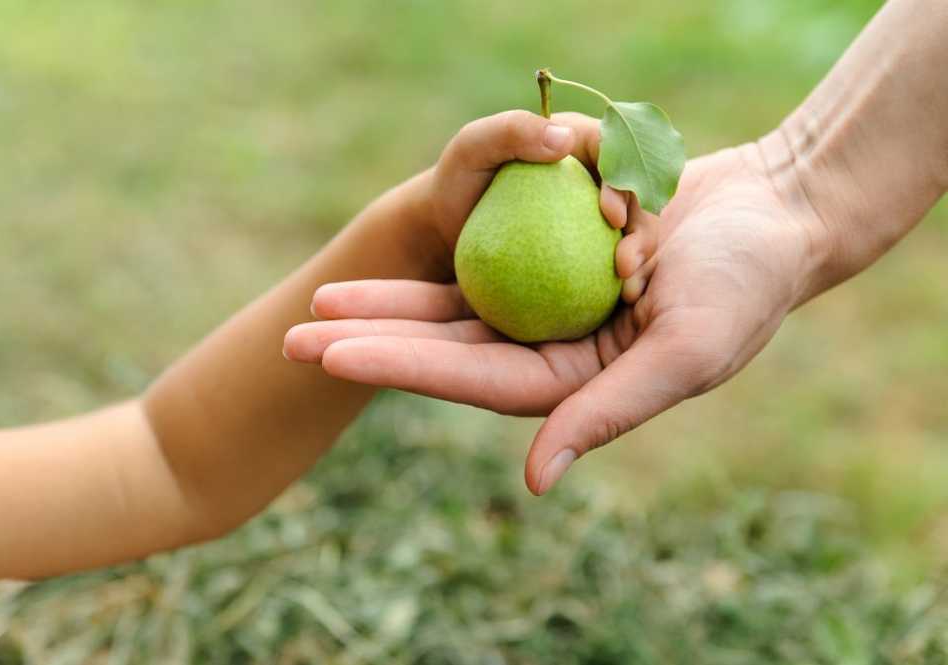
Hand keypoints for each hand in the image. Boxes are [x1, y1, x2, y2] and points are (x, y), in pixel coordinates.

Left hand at [286, 140, 814, 495]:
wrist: (775, 210)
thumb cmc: (745, 284)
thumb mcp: (683, 353)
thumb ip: (605, 413)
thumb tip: (533, 483)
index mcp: (575, 383)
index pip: (471, 379)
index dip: (399, 367)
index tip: (329, 355)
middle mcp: (553, 348)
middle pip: (446, 348)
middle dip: (370, 342)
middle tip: (291, 337)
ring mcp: (550, 301)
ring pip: (453, 304)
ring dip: (389, 301)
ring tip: (321, 298)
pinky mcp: (555, 255)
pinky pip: (488, 253)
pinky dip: (443, 250)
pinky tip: (389, 253)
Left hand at [412, 109, 657, 295]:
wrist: (448, 228)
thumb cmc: (457, 182)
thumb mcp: (472, 146)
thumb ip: (512, 131)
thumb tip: (564, 140)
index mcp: (582, 140)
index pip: (619, 153)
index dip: (626, 182)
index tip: (610, 216)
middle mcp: (599, 174)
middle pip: (640, 195)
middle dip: (644, 228)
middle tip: (625, 263)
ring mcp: (599, 213)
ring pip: (638, 230)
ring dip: (643, 257)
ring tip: (628, 289)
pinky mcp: (593, 245)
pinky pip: (616, 261)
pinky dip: (624, 280)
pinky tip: (619, 304)